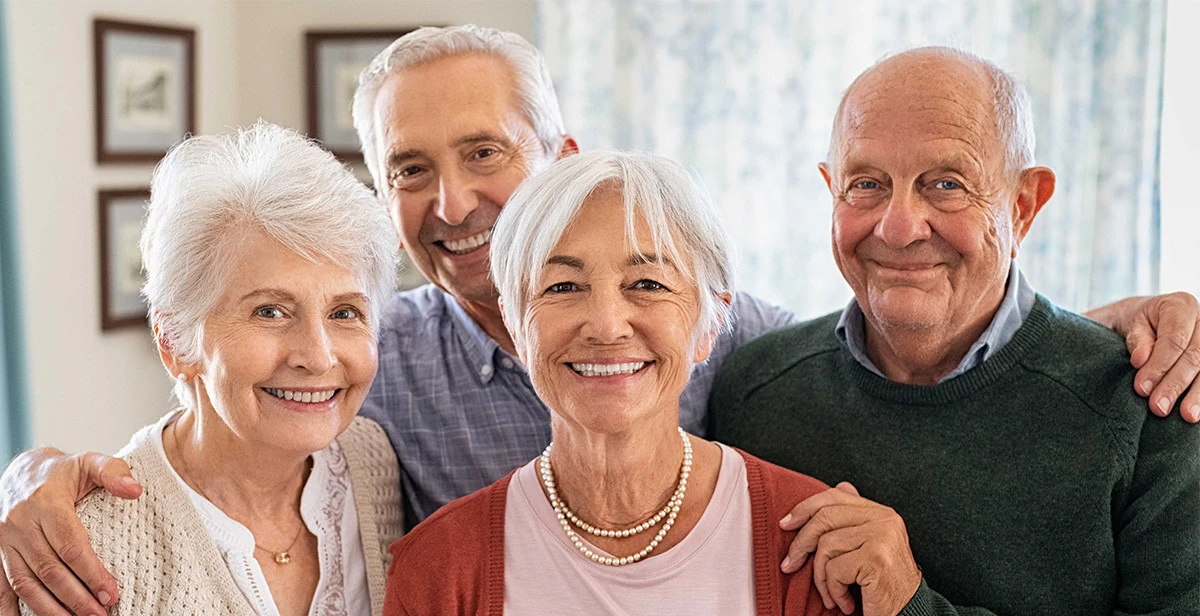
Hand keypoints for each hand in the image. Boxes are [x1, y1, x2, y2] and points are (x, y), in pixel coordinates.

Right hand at [0, 448, 141, 615]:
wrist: (23, 472)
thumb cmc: (64, 472)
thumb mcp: (90, 462)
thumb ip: (114, 472)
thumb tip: (135, 491)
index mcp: (46, 503)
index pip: (70, 545)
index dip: (91, 572)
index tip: (111, 593)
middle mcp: (21, 524)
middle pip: (49, 569)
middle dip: (76, 597)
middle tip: (101, 615)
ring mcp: (6, 541)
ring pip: (26, 583)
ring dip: (50, 609)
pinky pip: (2, 585)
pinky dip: (10, 608)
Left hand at [781, 483, 920, 615]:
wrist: (909, 613)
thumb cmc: (884, 583)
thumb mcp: (870, 545)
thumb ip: (855, 517)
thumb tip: (841, 485)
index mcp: (882, 513)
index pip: (835, 497)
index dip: (804, 508)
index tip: (785, 524)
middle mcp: (885, 520)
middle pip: (825, 518)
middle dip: (800, 543)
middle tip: (789, 565)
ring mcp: (882, 538)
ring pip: (826, 546)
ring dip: (821, 577)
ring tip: (831, 594)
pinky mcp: (876, 559)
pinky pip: (835, 569)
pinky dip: (834, 590)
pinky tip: (845, 602)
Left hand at [1087, 293, 1199, 421]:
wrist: (1146, 321)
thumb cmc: (1134, 323)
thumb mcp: (1128, 324)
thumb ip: (1136, 339)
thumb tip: (1141, 358)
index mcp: (1180, 306)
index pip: (1174, 339)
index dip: (1159, 366)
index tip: (1141, 388)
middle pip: (1194, 356)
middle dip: (1175, 384)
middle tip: (1158, 408)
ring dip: (1197, 394)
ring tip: (1187, 416)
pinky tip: (1197, 412)